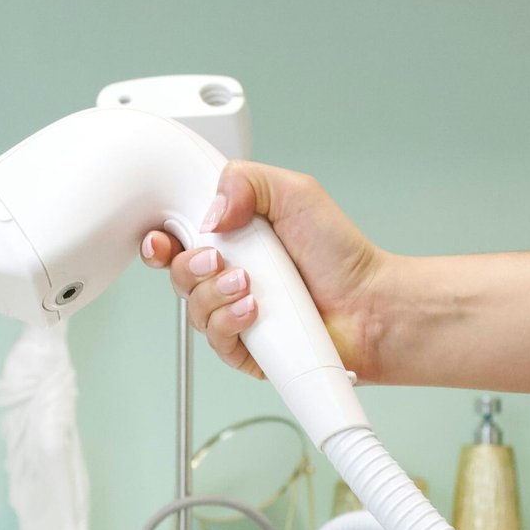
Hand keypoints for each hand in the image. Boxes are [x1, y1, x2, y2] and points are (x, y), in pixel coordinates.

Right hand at [140, 161, 389, 380]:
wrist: (369, 305)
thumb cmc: (340, 254)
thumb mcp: (294, 192)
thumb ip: (245, 180)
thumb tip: (210, 212)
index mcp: (233, 239)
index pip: (178, 239)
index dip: (161, 240)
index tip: (163, 239)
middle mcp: (228, 276)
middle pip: (177, 275)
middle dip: (189, 267)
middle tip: (216, 259)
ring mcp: (235, 313)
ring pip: (193, 309)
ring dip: (215, 294)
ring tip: (249, 284)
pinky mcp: (245, 348)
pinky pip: (215, 339)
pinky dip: (228, 322)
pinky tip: (253, 310)